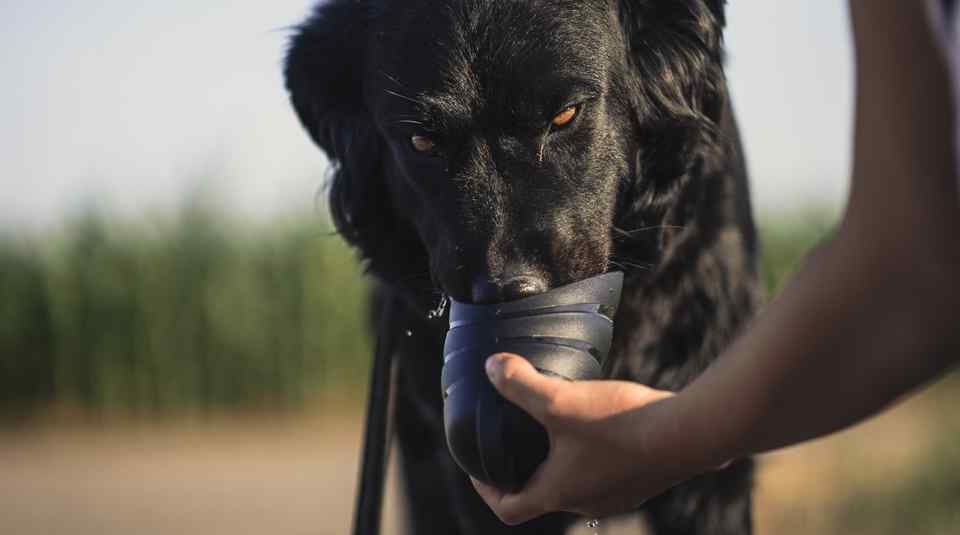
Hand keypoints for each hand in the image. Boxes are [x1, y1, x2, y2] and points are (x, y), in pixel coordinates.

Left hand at [470, 353, 691, 524]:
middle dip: (528, 468)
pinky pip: (610, 471)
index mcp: (558, 492)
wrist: (688, 434)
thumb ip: (520, 384)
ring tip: (560, 426)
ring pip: (580, 482)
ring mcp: (619, 495)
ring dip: (565, 461)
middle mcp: (587, 503)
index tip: (480, 469)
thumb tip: (491, 367)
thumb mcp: (560, 399)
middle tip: (519, 437)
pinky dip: (597, 454)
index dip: (487, 490)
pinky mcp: (644, 481)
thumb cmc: (620, 423)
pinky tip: (603, 423)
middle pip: (545, 494)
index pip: (509, 508)